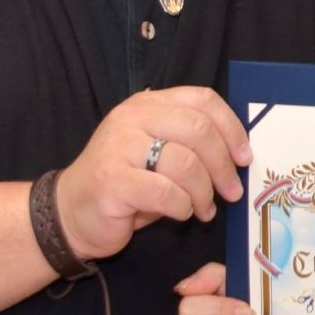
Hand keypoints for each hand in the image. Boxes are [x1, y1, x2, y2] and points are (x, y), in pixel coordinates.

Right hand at [55, 86, 251, 261]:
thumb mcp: (157, 150)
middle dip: (223, 165)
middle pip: (199, 130)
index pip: (202, 100)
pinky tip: (181, 213)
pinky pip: (167, 193)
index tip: (244, 157)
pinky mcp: (113, 181)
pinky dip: (183, 207)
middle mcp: (133, 119)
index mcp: (148, 104)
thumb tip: (239, 154)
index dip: (232, 128)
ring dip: (204, 193)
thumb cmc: (124, 181)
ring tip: (204, 209)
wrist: (70, 211)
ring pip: (187, 164)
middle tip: (232, 191)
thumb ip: (190, 142)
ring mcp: (119, 148)